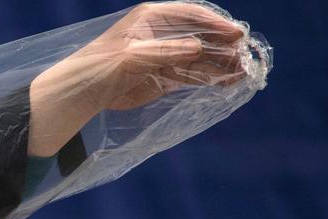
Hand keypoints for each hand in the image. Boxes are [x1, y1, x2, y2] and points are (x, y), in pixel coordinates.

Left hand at [28, 1, 247, 155]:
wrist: (82, 94)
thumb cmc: (99, 68)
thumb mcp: (131, 58)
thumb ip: (165, 52)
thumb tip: (198, 47)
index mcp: (152, 18)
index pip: (191, 15)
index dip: (215, 23)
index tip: (236, 33)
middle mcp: (163, 33)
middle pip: (201, 35)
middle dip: (224, 45)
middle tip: (245, 56)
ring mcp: (165, 55)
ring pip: (201, 56)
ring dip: (222, 63)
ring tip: (242, 72)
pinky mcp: (165, 77)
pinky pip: (193, 75)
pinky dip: (210, 78)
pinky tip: (227, 83)